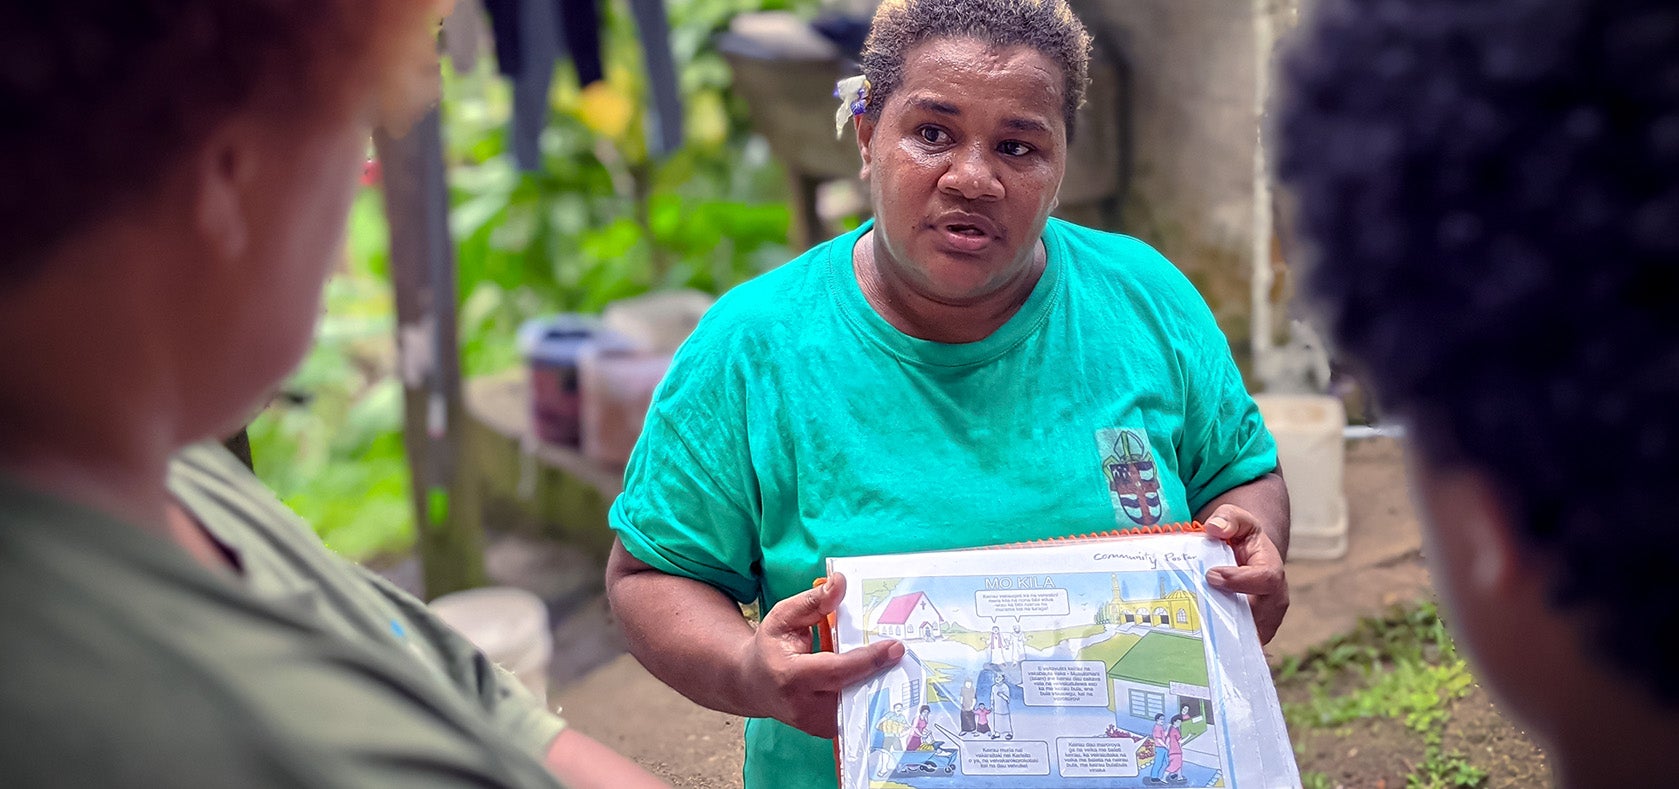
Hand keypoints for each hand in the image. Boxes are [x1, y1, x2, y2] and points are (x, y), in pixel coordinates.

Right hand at [739, 572, 904, 736]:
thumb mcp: (784, 617)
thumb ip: (814, 602)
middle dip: (881, 674)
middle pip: (853, 692)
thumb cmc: (771, 647)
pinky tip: (882, 679)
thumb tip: (840, 583)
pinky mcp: (825, 730)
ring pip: (858, 708)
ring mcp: (815, 724)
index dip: (868, 660)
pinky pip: (855, 715)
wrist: (754, 684)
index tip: (895, 647)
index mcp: (791, 676)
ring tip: (898, 666)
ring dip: (879, 687)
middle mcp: (803, 706)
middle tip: (905, 655)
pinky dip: (870, 697)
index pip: (836, 670)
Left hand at [1202, 504, 1288, 643]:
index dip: (1240, 580)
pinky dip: (1222, 647)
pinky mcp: (1252, 635)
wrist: (1246, 560)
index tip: (1211, 575)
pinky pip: (1240, 647)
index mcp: (1272, 569)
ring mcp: (1265, 621)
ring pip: (1249, 637)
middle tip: (1199, 609)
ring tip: (1196, 629)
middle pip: (1258, 616)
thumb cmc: (1241, 538)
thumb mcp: (1236, 520)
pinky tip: (1197, 643)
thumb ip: (1228, 519)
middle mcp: (1274, 600)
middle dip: (1229, 614)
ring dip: (1224, 636)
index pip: (1266, 579)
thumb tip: (1213, 528)